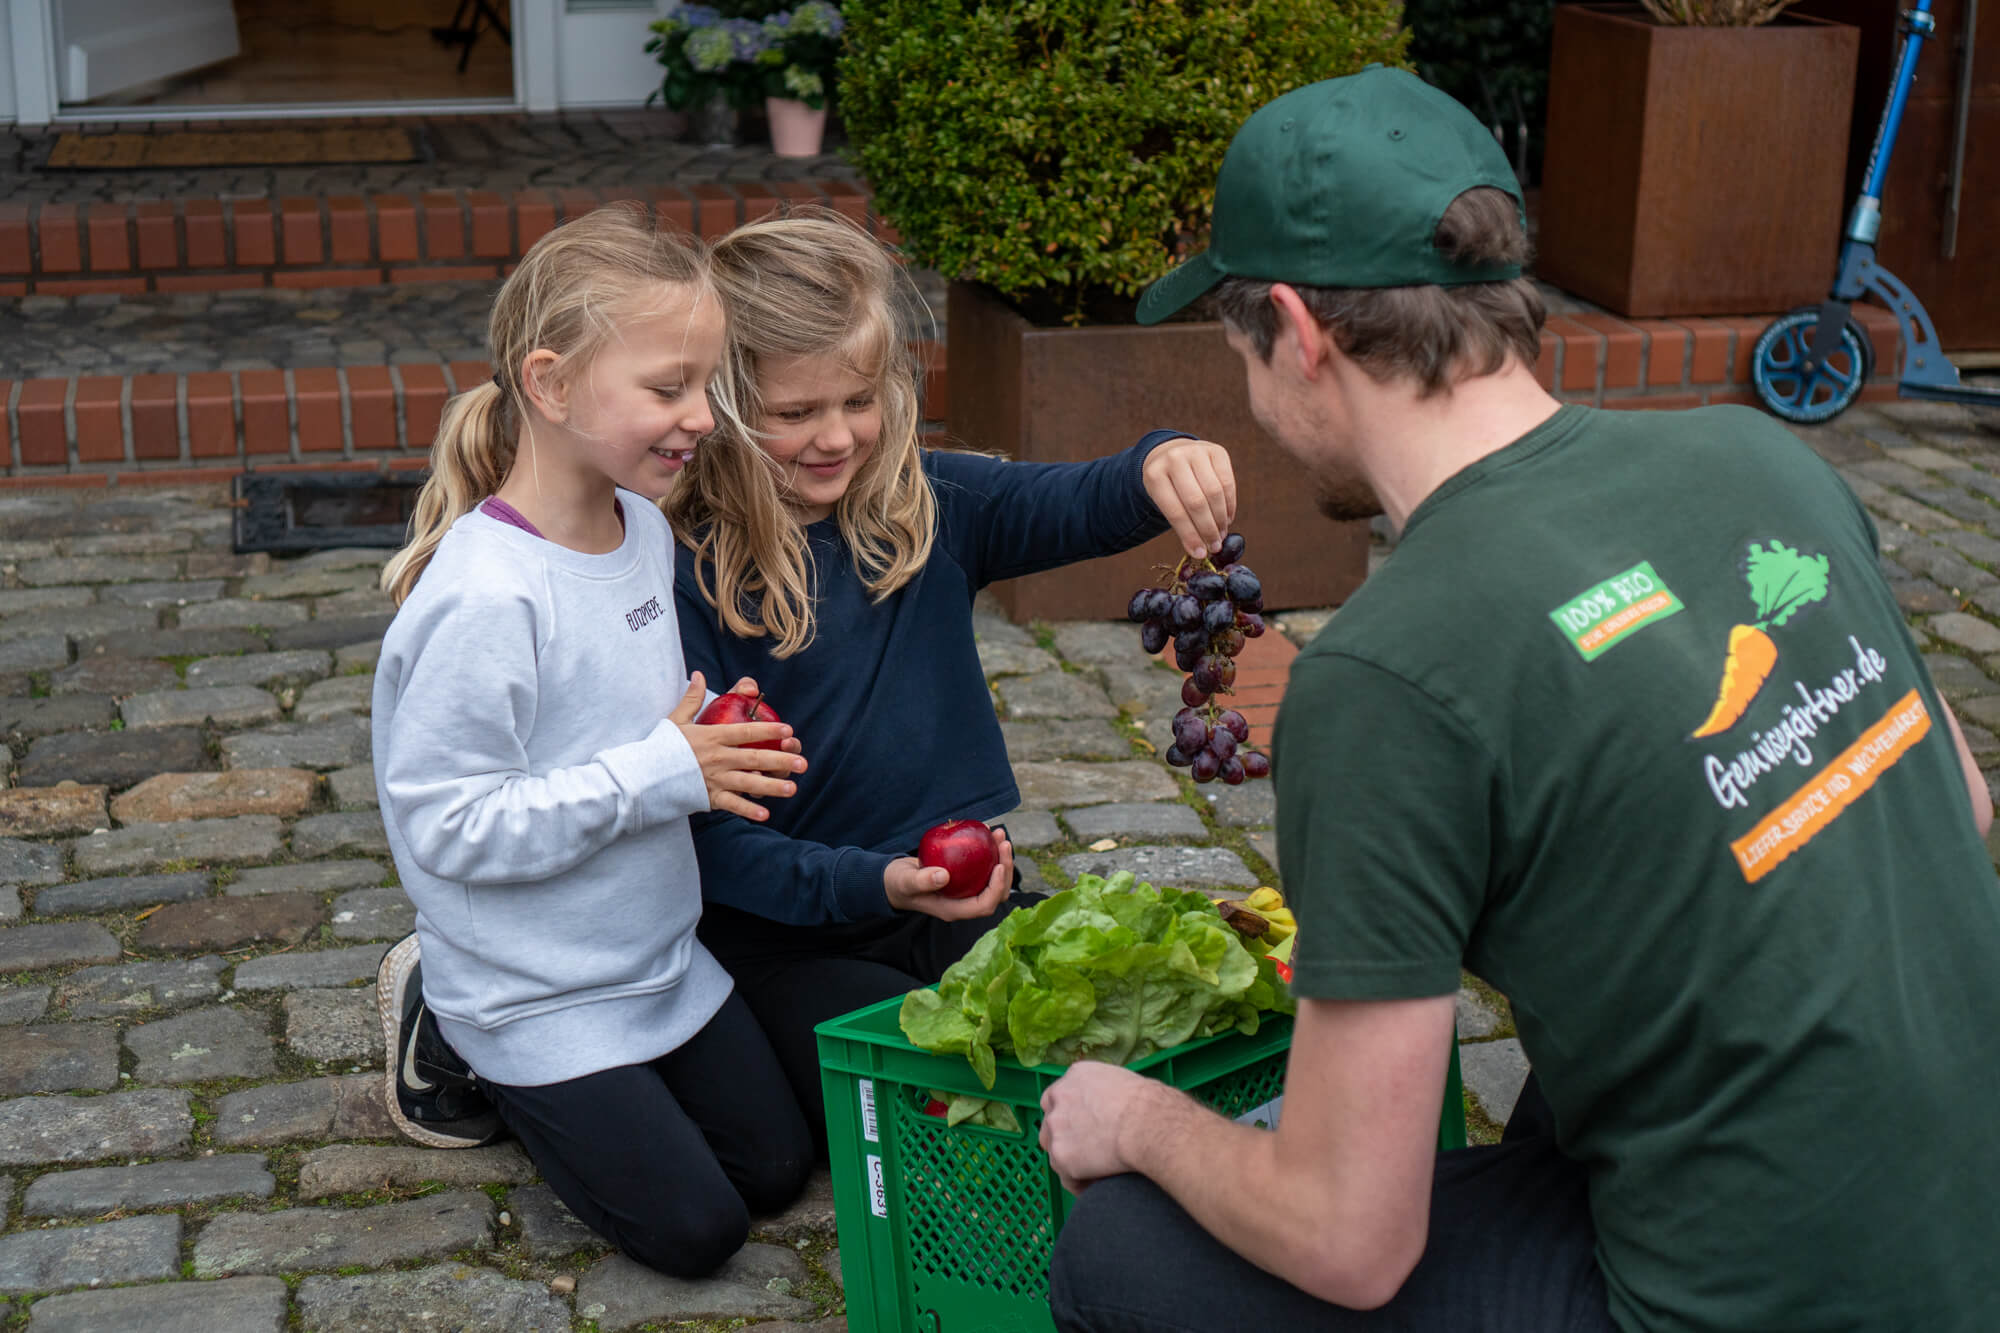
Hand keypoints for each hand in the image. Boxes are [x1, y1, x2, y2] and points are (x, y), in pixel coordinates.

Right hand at [669, 672, 806, 820]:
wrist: (643, 775)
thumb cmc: (660, 746)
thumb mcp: (676, 719)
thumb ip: (692, 698)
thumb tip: (699, 675)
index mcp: (712, 736)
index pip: (745, 731)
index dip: (768, 729)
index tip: (788, 729)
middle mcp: (717, 758)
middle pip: (755, 757)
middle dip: (781, 760)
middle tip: (802, 762)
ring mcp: (714, 779)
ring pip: (749, 783)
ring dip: (772, 786)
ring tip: (792, 789)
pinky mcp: (708, 797)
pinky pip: (732, 805)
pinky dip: (748, 810)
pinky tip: (766, 814)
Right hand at [884, 826, 1012, 919]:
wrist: (895, 880)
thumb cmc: (899, 884)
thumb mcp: (906, 881)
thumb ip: (922, 881)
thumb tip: (944, 876)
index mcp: (954, 909)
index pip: (984, 905)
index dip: (997, 888)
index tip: (999, 866)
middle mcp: (964, 901)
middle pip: (997, 892)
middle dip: (1006, 869)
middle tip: (1003, 842)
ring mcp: (966, 890)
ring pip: (994, 878)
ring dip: (1001, 857)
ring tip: (998, 833)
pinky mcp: (965, 877)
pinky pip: (984, 866)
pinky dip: (989, 850)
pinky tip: (987, 831)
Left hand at [1039, 1060, 1161, 1194]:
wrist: (1148, 1124)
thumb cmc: (1149, 1104)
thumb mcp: (1124, 1082)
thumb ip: (1106, 1092)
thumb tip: (1115, 1108)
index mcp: (1076, 1075)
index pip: (1058, 1096)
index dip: (1069, 1114)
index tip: (1081, 1126)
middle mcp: (1059, 1097)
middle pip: (1050, 1122)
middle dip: (1064, 1137)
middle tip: (1087, 1151)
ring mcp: (1057, 1127)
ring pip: (1055, 1150)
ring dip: (1070, 1161)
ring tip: (1093, 1173)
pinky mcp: (1062, 1156)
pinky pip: (1067, 1177)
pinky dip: (1080, 1184)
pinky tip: (1096, 1187)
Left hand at [1142, 437, 1236, 559]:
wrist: (1172, 454)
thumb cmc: (1168, 485)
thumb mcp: (1163, 500)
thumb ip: (1179, 522)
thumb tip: (1200, 551)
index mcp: (1155, 475)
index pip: (1175, 511)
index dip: (1189, 535)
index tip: (1200, 553)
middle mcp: (1174, 459)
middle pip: (1196, 502)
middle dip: (1207, 529)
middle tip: (1214, 547)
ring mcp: (1196, 451)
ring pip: (1215, 492)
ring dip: (1221, 519)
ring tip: (1221, 535)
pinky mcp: (1216, 450)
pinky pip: (1227, 483)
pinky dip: (1230, 505)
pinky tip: (1227, 519)